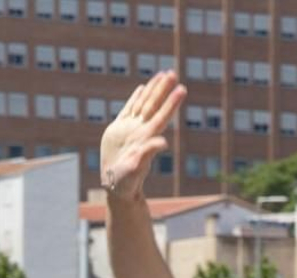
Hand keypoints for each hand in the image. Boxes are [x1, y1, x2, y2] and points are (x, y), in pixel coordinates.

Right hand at [99, 71, 185, 200]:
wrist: (115, 186)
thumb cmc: (127, 181)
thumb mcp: (136, 168)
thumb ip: (148, 153)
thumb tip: (163, 142)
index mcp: (147, 137)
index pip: (162, 116)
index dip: (171, 103)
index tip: (182, 89)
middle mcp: (142, 130)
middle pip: (154, 105)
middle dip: (163, 89)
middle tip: (173, 72)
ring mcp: (131, 128)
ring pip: (143, 103)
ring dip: (153, 89)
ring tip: (163, 74)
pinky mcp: (119, 129)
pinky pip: (129, 109)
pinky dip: (136, 97)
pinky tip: (142, 88)